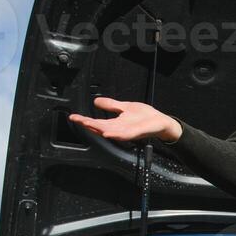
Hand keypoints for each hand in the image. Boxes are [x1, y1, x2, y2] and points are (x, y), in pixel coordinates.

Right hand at [67, 97, 181, 144]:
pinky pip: (125, 135)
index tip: (73, 116)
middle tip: (77, 120)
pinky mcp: (137, 132)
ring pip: (111, 132)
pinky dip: (116, 134)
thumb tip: (96, 101)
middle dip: (89, 124)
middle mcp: (119, 129)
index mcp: (116, 123)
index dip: (85, 119)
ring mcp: (128, 132)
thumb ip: (111, 105)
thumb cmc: (145, 116)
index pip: (97, 122)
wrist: (161, 122)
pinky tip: (108, 133)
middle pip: (101, 128)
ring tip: (89, 126)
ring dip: (100, 130)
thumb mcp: (125, 107)